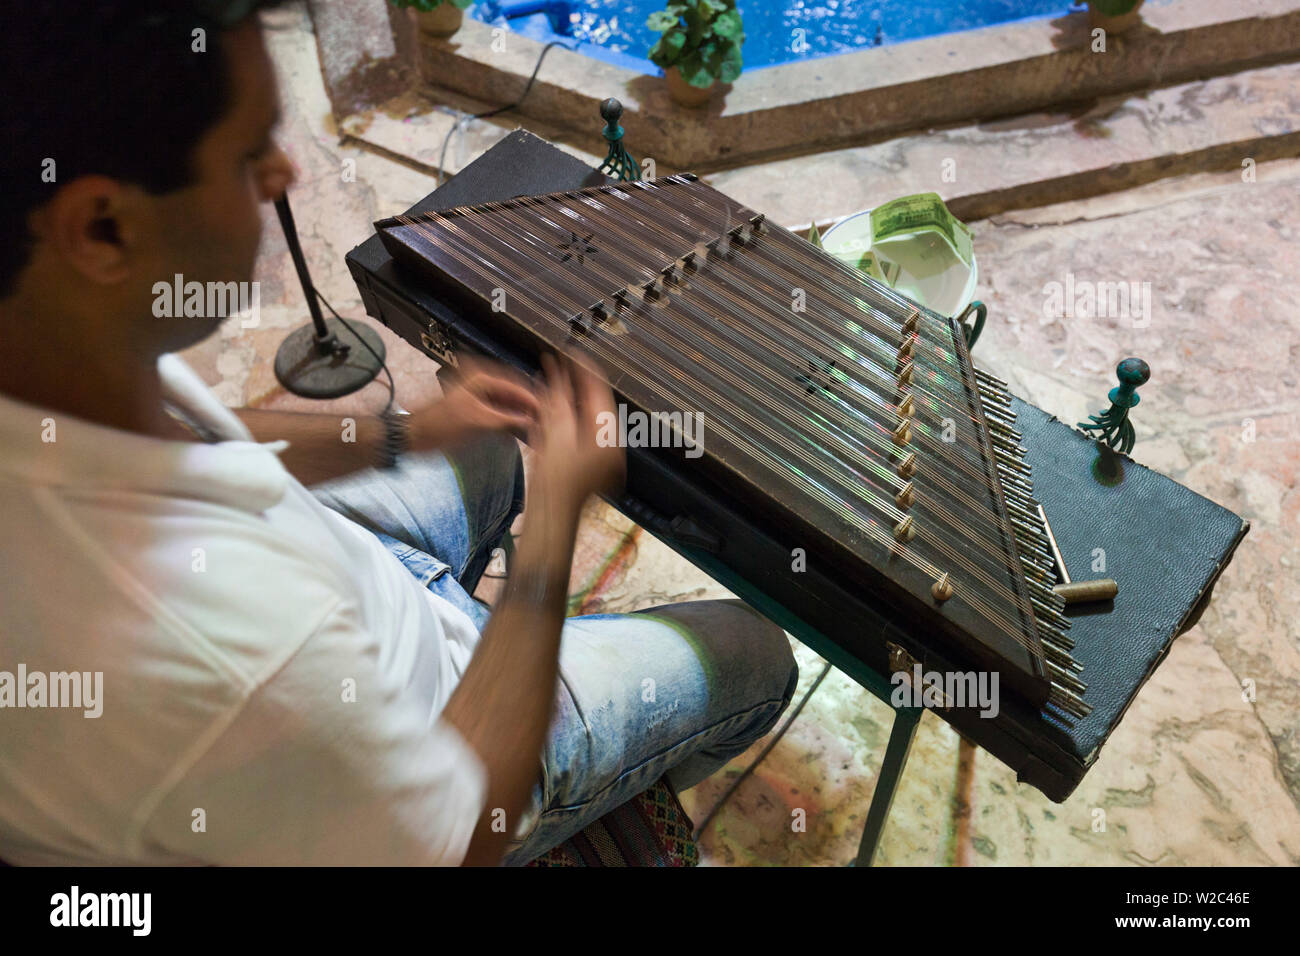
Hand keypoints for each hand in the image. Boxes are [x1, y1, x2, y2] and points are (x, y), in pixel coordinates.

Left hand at [410, 356, 539, 450]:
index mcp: (481, 379)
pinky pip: (498, 412)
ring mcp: (478, 397)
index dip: (531, 398)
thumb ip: (505, 420)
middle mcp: (481, 383)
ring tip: (535, 425)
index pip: (514, 386)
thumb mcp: (477, 421)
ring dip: (519, 414)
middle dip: (527, 406)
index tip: (545, 410)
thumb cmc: (442, 425)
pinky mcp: (475, 410)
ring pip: (506, 403)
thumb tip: (529, 420)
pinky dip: (508, 421)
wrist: (416, 435)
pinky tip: (519, 430)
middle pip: (512, 393)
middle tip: (543, 419)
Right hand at [530, 353, 624, 518]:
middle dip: (574, 384)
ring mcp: (604, 458)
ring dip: (569, 401)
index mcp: (608, 434)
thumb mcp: (554, 432)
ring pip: (587, 418)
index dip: (581, 368)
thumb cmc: (553, 482)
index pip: (598, 390)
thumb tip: (556, 372)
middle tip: (557, 364)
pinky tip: (553, 411)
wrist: (550, 519)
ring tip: (552, 382)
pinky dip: (568, 420)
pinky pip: (582, 435)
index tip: (568, 351)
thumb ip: (557, 399)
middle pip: (594, 403)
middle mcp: (612, 445)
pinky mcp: (592, 467)